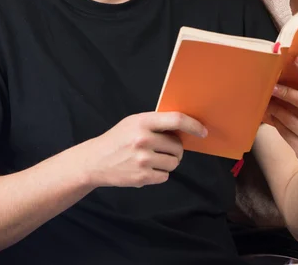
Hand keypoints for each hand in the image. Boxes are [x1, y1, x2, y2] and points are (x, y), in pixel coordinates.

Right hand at [78, 112, 206, 188]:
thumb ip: (157, 123)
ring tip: (153, 158)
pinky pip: (165, 176)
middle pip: (177, 146)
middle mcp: (143, 139)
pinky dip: (160, 173)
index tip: (203, 131)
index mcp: (143, 121)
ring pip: (174, 162)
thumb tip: (185, 127)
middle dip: (175, 148)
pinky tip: (146, 168)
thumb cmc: (118, 138)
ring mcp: (143, 159)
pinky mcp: (142, 177)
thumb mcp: (134, 122)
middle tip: (163, 148)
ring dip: (169, 162)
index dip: (193, 125)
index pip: (176, 120)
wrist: (95, 161)